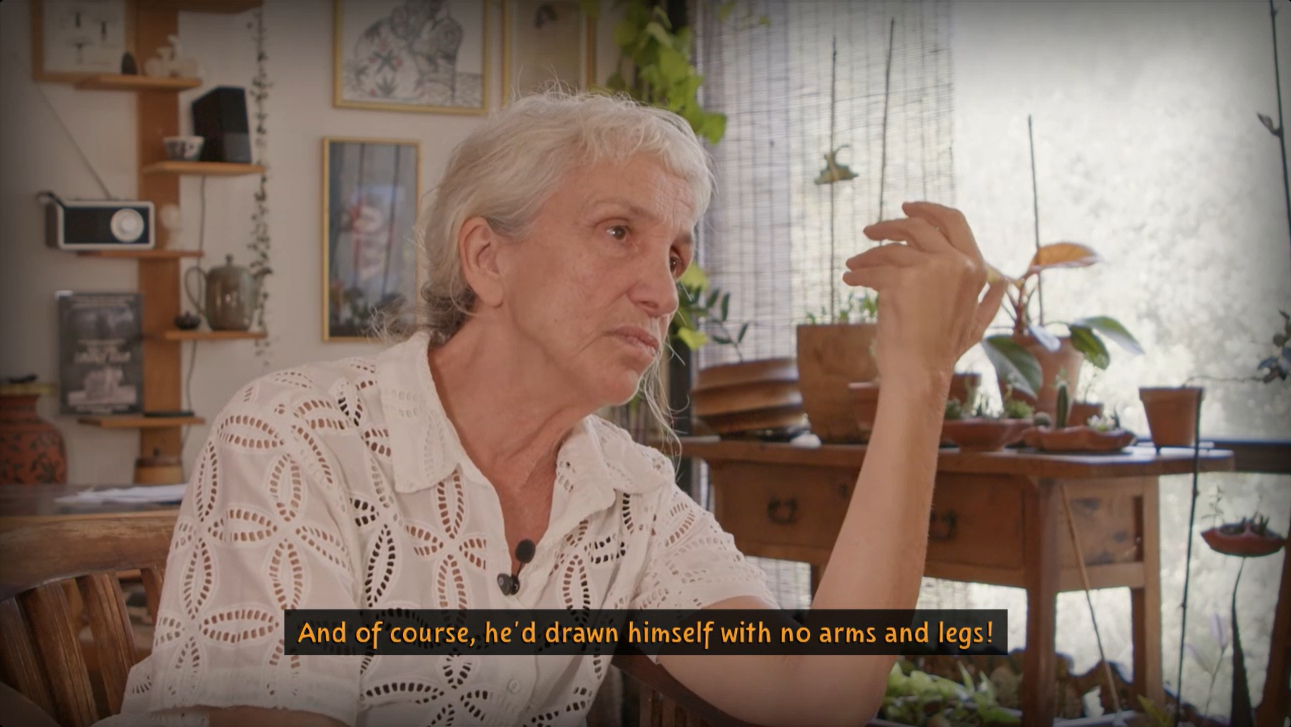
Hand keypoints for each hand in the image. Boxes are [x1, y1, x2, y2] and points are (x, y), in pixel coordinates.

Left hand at [843, 202, 1005, 384]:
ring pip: (891, 248)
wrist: (921, 372)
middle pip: (918, 226)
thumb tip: (1005, 283)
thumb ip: (990, 300)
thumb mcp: (977, 324)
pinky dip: (859, 273)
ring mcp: (931, 269)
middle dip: (890, 226)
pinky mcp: (902, 280)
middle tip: (869, 231)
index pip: (954, 221)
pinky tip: (849, 279)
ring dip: (867, 255)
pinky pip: (874, 269)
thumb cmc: (944, 351)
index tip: (907, 207)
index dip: (928, 209)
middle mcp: (957, 262)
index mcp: (976, 267)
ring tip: (853, 265)